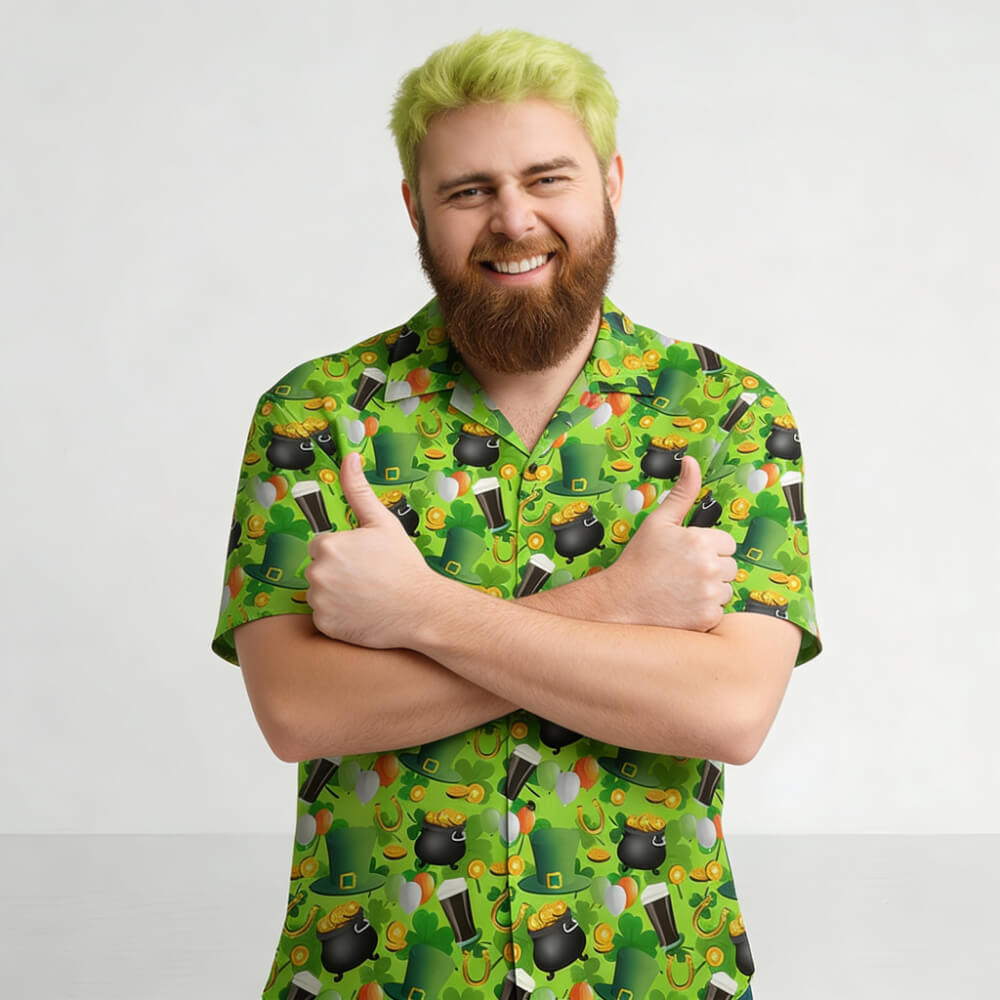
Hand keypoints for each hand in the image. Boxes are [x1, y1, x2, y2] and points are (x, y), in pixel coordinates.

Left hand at [305, 452, 439, 647]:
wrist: (421, 608)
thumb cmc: (404, 565)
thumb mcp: (382, 522)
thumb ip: (358, 490)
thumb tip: (349, 457)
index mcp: (328, 545)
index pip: (322, 545)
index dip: (344, 551)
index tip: (364, 559)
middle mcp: (318, 573)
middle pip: (318, 569)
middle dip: (337, 572)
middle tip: (368, 577)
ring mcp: (320, 602)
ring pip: (319, 593)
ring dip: (336, 594)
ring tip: (366, 595)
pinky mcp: (325, 625)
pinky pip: (324, 617)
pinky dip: (338, 616)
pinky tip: (361, 611)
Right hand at [600, 456, 737, 630]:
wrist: (619, 601)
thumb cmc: (638, 561)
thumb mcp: (658, 522)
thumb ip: (682, 492)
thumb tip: (692, 463)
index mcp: (701, 541)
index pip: (727, 543)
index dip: (708, 547)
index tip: (687, 554)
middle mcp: (709, 567)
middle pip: (729, 566)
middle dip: (711, 568)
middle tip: (682, 572)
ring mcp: (710, 595)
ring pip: (726, 589)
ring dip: (710, 590)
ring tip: (682, 589)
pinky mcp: (707, 618)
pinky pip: (719, 611)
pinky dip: (704, 610)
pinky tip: (682, 604)